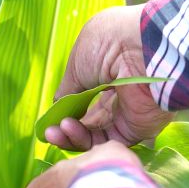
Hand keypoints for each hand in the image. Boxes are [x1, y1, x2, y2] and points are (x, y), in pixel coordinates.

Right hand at [45, 5, 173, 150]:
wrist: (139, 49)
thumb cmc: (108, 45)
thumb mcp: (78, 63)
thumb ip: (68, 89)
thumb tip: (58, 106)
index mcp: (106, 76)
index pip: (84, 102)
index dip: (66, 111)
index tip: (50, 119)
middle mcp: (117, 98)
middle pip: (87, 123)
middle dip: (65, 128)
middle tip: (49, 131)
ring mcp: (126, 115)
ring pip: (93, 136)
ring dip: (70, 136)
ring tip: (55, 131)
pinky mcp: (134, 130)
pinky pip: (106, 142)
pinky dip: (84, 140)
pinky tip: (68, 130)